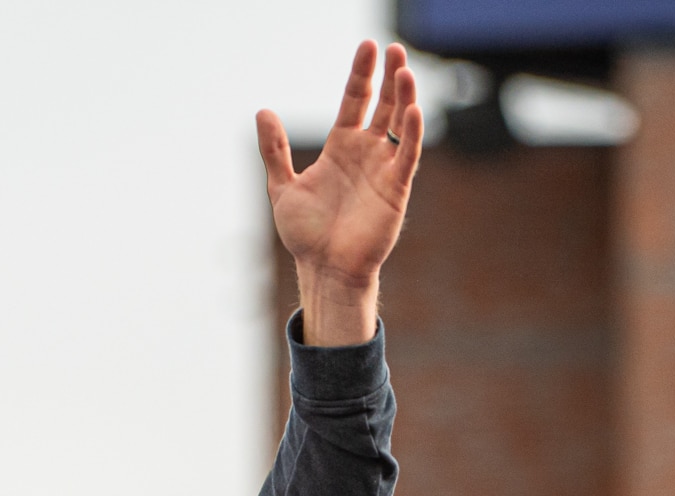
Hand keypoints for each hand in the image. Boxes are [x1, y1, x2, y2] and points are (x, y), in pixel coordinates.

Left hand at [256, 41, 423, 345]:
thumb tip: (262, 111)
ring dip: (404, 98)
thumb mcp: (282, 187)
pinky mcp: (395, 190)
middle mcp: (366, 153)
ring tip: (404, 70)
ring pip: (398, 125)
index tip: (367, 47)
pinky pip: (406, 156)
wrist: (323, 269)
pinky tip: (412, 110)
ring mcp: (383, 169)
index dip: (362, 74)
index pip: (355, 100)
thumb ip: (274, 150)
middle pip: (382, 105)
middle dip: (388, 76)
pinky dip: (410, 134)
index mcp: (341, 147)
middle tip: (394, 48)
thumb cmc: (306, 234)